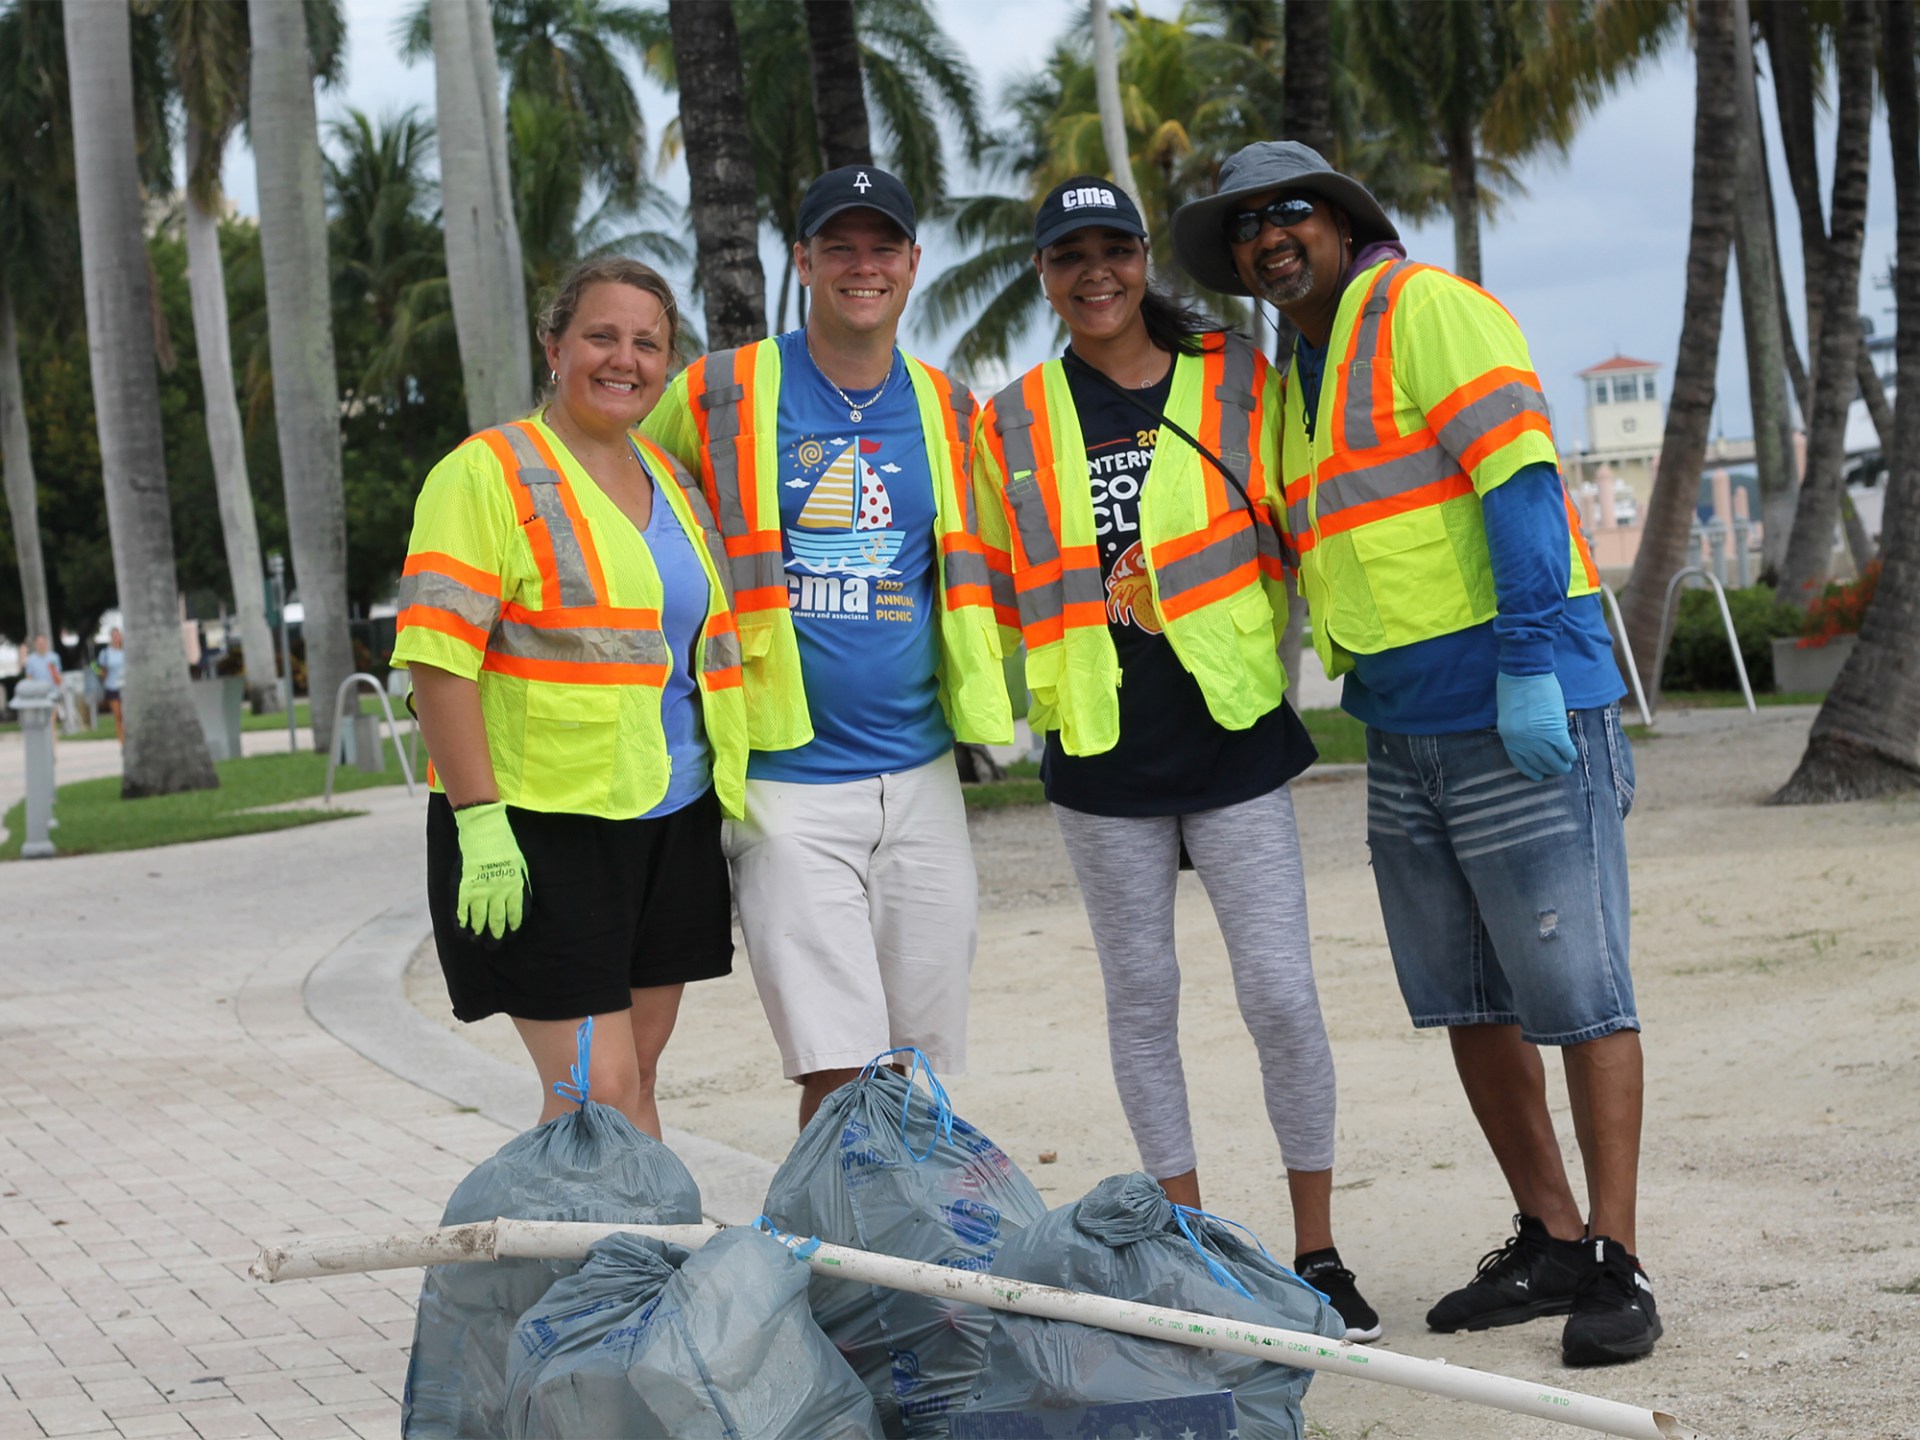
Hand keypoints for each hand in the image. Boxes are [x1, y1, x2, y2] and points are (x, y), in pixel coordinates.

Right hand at [452, 801, 529, 940]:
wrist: (485, 830)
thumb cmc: (504, 847)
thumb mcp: (520, 866)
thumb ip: (521, 887)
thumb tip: (522, 908)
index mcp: (515, 886)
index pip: (515, 915)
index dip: (511, 929)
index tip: (509, 937)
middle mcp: (499, 891)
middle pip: (497, 921)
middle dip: (495, 937)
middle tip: (493, 947)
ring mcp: (480, 889)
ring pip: (479, 919)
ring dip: (478, 933)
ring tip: (477, 941)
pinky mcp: (464, 886)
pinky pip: (462, 910)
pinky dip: (461, 923)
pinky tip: (462, 931)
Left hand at [1495, 672, 1575, 781]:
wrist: (1524, 673)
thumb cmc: (1513, 686)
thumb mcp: (1508, 713)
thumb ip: (1517, 728)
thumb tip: (1530, 737)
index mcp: (1508, 737)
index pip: (1519, 761)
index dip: (1530, 770)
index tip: (1537, 776)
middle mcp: (1522, 742)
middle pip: (1538, 763)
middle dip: (1548, 769)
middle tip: (1556, 771)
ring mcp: (1538, 739)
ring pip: (1553, 760)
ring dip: (1561, 765)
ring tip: (1567, 767)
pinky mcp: (1555, 732)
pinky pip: (1565, 749)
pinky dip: (1570, 754)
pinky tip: (1573, 756)